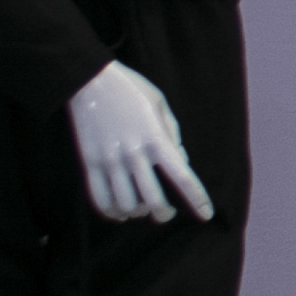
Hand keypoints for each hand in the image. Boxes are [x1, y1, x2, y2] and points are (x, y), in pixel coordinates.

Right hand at [67, 61, 211, 223]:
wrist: (89, 80)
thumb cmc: (131, 89)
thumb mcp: (160, 104)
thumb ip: (172, 135)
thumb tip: (181, 163)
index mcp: (156, 138)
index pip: (182, 177)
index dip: (197, 199)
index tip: (206, 215)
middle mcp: (134, 153)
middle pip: (153, 200)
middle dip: (163, 214)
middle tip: (165, 214)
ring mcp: (109, 160)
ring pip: (126, 204)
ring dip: (137, 213)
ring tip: (140, 209)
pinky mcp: (89, 163)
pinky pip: (99, 199)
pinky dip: (111, 212)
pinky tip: (120, 213)